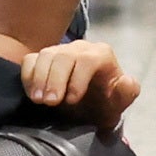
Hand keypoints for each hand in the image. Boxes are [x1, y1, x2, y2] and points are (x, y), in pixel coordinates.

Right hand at [13, 38, 138, 123]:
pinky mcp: (42, 58)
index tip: (72, 101)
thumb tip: (127, 81)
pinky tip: (32, 94)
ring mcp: (59, 51)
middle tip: (50, 102)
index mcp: (101, 55)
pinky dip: (28, 76)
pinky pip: (30, 59)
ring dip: (39, 78)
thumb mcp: (117, 105)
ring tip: (39, 100)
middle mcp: (80, 48)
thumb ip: (126, 94)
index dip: (78, 79)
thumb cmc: (103, 105)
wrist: (88, 108)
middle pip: (63, 55)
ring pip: (45, 55)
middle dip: (55, 79)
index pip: (87, 60)